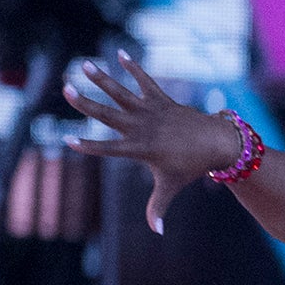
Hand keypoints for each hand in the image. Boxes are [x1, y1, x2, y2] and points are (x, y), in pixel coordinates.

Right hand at [58, 51, 241, 233]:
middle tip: (66, 90)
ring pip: (122, 93)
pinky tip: (120, 52)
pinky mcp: (161, 100)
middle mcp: (142, 128)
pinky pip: (146, 81)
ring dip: (103, 78)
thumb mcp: (171, 186)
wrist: (218, 144)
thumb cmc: (191, 166)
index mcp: (140, 149)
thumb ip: (159, 207)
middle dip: (86, 104)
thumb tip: (157, 232)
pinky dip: (134, 67)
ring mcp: (151, 111)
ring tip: (84, 64)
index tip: (68, 141)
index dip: (89, 146)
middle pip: (109, 115)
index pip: (109, 149)